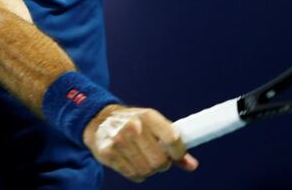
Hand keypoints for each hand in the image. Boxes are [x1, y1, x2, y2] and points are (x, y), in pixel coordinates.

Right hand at [82, 104, 198, 182]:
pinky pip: (133, 175)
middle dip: (162, 164)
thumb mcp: (153, 124)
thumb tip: (192, 164)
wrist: (99, 119)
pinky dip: (137, 173)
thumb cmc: (133, 122)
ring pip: (147, 170)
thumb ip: (173, 142)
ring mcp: (119, 140)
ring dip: (148, 169)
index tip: (176, 154)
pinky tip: (132, 161)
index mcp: (148, 116)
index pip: (172, 139)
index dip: (178, 152)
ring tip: (142, 158)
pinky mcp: (108, 154)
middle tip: (157, 158)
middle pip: (159, 161)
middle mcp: (133, 127)